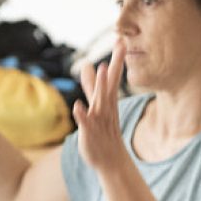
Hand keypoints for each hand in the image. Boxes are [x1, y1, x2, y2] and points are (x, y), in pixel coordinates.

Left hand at [73, 40, 127, 172]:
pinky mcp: (89, 133)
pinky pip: (86, 123)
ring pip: (101, 101)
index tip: (122, 41)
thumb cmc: (103, 131)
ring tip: (103, 69)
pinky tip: (77, 107)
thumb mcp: (97, 104)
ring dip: (101, 86)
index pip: (114, 77)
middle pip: (110, 84)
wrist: (110, 160)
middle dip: (115, 66)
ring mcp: (99, 120)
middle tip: (121, 46)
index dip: (117, 59)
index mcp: (108, 101)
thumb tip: (87, 65)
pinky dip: (82, 115)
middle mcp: (106, 108)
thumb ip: (91, 85)